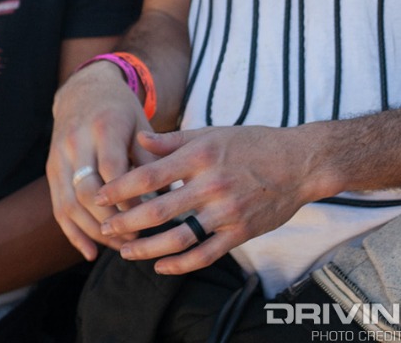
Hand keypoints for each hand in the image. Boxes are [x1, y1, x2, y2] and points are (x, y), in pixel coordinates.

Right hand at [47, 62, 156, 259]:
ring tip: (120, 248)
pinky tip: (90, 252)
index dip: (128, 199)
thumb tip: (170, 197)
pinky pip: (58, 206)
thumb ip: (152, 156)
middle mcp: (75, 141)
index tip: (149, 219)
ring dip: (94, 231)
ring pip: (69, 203)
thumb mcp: (142, 123)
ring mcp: (59, 156)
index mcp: (102, 127)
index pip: (112, 170)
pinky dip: (73, 232)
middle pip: (87, 191)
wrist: (82, 90)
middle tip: (137, 240)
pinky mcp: (51, 168)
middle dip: (111, 221)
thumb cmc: (121, 111)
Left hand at [92, 125, 326, 274]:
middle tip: (104, 227)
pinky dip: (182, 264)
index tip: (99, 196)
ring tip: (125, 251)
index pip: (150, 176)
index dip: (121, 188)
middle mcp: (212, 186)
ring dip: (148, 248)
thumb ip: (172, 140)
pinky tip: (161, 266)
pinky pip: (207, 254)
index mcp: (200, 157)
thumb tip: (137, 140)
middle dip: (126, 222)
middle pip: (159, 210)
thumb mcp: (211, 133)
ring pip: (180, 238)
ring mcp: (228, 212)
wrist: (301, 163)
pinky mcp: (241, 233)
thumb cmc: (252, 143)